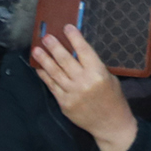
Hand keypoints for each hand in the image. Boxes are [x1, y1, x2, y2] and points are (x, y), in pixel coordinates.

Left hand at [32, 27, 138, 150]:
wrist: (110, 124)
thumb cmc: (113, 98)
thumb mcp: (109, 77)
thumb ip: (93, 66)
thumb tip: (75, 52)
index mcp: (98, 72)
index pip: (83, 50)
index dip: (74, 38)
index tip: (67, 27)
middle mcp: (83, 81)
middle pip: (65, 60)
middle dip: (54, 46)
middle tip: (46, 36)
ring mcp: (72, 93)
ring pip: (55, 72)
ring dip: (44, 59)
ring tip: (36, 49)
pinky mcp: (64, 103)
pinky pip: (52, 86)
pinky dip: (45, 76)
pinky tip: (40, 68)